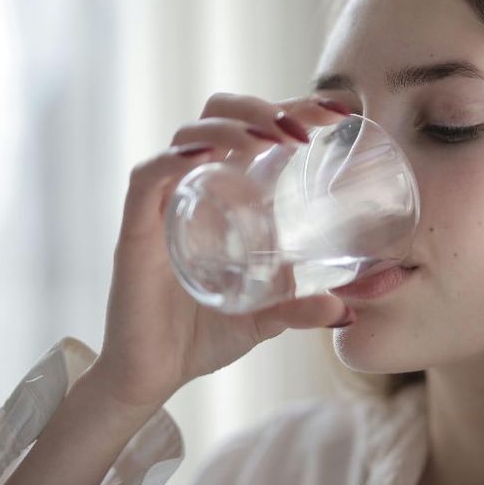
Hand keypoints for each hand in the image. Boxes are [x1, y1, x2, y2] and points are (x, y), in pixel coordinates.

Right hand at [90, 93, 355, 408]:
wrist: (152, 377)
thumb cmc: (203, 335)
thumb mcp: (266, 317)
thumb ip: (303, 309)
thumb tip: (348, 312)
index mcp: (227, 192)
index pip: (256, 128)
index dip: (294, 108)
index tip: (338, 112)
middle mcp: (195, 187)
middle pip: (220, 114)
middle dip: (262, 107)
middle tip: (304, 129)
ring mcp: (164, 204)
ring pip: (189, 135)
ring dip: (232, 126)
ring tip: (270, 140)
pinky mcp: (136, 230)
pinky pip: (148, 178)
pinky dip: (174, 159)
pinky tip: (206, 156)